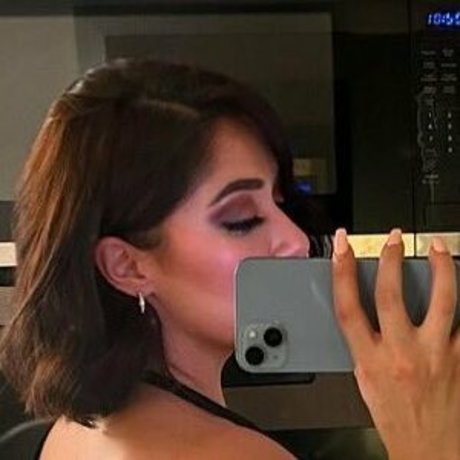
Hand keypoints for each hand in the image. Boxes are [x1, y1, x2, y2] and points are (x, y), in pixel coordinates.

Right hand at [332, 228, 459, 459]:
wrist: (433, 451)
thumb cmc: (397, 420)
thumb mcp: (365, 380)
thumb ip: (364, 344)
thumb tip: (365, 313)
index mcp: (370, 360)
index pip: (348, 306)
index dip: (342, 271)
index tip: (342, 247)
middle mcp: (402, 353)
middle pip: (391, 294)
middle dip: (390, 258)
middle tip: (393, 238)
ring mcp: (437, 354)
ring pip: (441, 300)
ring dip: (441, 268)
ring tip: (439, 248)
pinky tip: (458, 287)